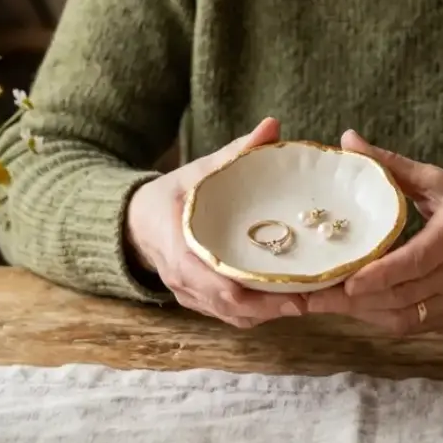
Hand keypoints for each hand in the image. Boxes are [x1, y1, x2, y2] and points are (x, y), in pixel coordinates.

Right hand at [125, 117, 306, 327]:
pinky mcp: (196, 301)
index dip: (251, 292)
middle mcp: (182, 280)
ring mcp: (187, 295)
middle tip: (308, 298)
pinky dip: (253, 313)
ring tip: (303, 301)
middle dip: (268, 307)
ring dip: (265, 314)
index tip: (288, 290)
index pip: (214, 282)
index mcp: (178, 247)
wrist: (135, 220)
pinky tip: (281, 301)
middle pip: (228, 306)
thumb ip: (236, 151)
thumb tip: (272, 126)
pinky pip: (227, 315)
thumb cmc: (170, 194)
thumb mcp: (199, 169)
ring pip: (230, 317)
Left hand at [305, 131, 442, 333]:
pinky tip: (355, 309)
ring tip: (325, 302)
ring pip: (406, 316)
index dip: (383, 273)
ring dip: (364, 313)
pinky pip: (414, 325)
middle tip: (313, 295)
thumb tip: (348, 139)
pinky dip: (382, 319)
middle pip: (405, 293)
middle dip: (357, 299)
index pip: (418, 259)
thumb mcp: (439, 180)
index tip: (349, 280)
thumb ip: (392, 164)